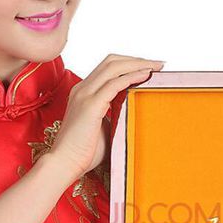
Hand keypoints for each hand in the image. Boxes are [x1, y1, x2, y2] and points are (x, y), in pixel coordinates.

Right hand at [49, 53, 163, 180]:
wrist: (64, 163)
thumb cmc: (84, 152)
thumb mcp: (104, 128)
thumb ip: (115, 116)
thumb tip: (134, 114)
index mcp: (84, 93)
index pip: (107, 68)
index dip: (129, 63)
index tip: (149, 67)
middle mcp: (83, 89)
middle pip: (112, 61)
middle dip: (137, 59)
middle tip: (158, 64)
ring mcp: (85, 95)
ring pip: (114, 67)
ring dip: (138, 64)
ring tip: (157, 67)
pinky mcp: (91, 105)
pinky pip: (115, 83)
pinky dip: (132, 76)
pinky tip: (146, 76)